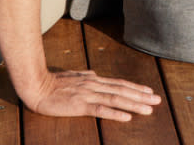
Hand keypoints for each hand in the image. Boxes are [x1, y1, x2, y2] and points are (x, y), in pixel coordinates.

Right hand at [23, 69, 160, 119]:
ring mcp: (88, 94)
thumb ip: (87, 78)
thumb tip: (96, 75)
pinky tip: (126, 117)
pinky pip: (100, 109)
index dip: (135, 88)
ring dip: (134, 104)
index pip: (119, 84)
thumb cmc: (53, 83)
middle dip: (141, 96)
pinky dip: (115, 113)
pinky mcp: (80, 105)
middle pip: (122, 90)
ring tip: (148, 109)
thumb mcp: (74, 77)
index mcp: (94, 79)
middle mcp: (94, 84)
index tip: (149, 91)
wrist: (36, 86)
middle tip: (157, 100)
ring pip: (116, 99)